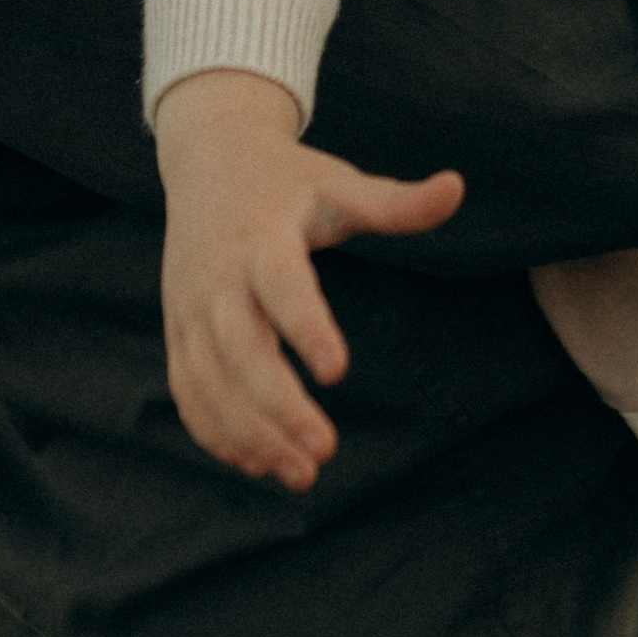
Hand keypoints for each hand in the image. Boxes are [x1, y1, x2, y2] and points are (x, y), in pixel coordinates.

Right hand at [156, 70, 462, 487]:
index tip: (339, 372)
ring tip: (302, 475)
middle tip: (326, 450)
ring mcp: (191, 309)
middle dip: (277, 405)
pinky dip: (215, 432)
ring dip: (249, 433)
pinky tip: (257, 464)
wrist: (208, 161)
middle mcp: (218, 278)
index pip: (282, 286)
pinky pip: (188, 390)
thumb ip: (397, 202)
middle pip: (239, 349)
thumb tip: (459, 186)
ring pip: (209, 381)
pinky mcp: (179, 332)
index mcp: (262, 238)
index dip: (307, 327)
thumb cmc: (288, 180)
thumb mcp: (340, 185)